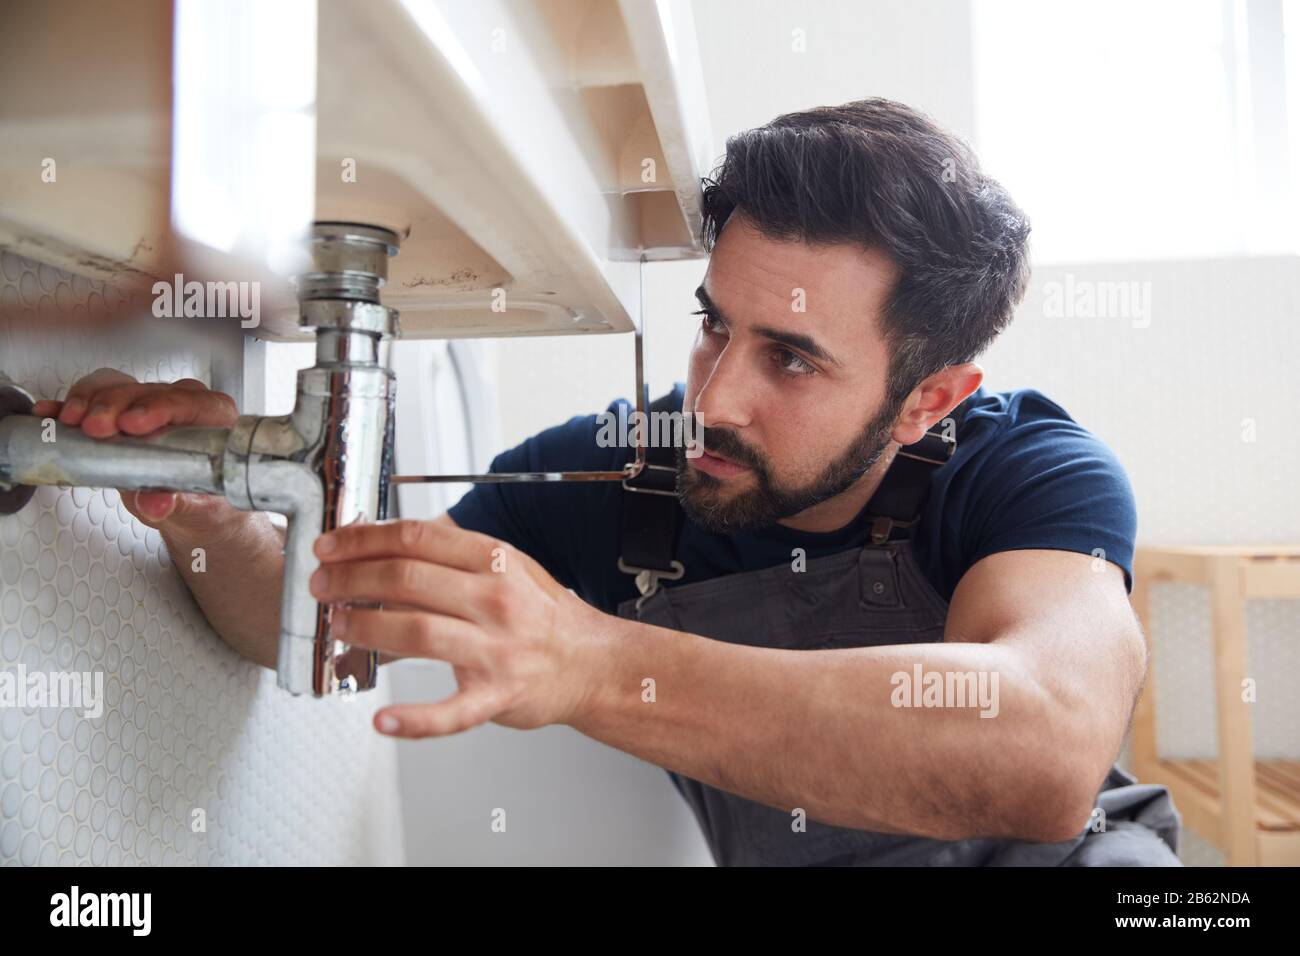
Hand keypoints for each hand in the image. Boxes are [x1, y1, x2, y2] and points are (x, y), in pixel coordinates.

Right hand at [31, 368, 243, 541]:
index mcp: (213, 416)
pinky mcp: (119, 411)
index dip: (158, 409)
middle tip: (95, 427)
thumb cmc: (204, 500)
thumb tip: (157, 503)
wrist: (191, 509)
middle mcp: (182, 403)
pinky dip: (70, 405)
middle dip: (115, 406)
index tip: (132, 424)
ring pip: (116, 387)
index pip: (189, 402)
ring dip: (89, 402)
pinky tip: (52, 414)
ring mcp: (148, 403)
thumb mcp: (195, 507)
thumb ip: (176, 502)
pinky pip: (93, 399)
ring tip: (71, 421)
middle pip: (146, 392)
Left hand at [310, 518, 606, 737]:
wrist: (590, 663)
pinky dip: (414, 720)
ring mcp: (496, 650)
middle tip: (322, 585)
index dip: (364, 540)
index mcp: (495, 561)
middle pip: (408, 579)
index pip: (418, 538)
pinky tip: (382, 720)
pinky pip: (450, 712)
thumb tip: (387, 538)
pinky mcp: (496, 696)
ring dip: (365, 628)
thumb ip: (453, 551)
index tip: (331, 546)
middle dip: (351, 579)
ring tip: (338, 625)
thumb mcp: (508, 565)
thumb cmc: (543, 615)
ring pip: (418, 632)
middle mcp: (495, 600)